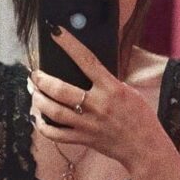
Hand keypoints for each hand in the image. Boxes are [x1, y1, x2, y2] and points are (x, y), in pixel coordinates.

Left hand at [30, 28, 160, 170]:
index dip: (69, 44)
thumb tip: (86, 71)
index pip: (87, 60)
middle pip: (61, 90)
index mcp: (111, 88)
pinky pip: (56, 134)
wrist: (145, 147)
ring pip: (54, 112)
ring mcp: (88, 124)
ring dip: (39, 100)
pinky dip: (43, 126)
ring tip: (34, 93)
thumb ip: (107, 82)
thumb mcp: (128, 92)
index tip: (55, 32)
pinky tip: (38, 118)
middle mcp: (98, 105)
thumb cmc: (139, 118)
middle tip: (35, 75)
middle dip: (42, 80)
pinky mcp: (84, 139)